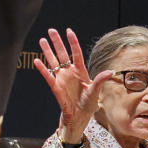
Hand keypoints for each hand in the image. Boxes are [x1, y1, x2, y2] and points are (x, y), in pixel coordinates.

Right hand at [33, 28, 113, 142]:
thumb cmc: (88, 105)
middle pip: (62, 54)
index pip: (76, 54)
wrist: (79, 118)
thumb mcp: (95, 92)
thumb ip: (100, 80)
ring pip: (53, 62)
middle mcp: (70, 73)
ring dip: (47, 52)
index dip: (72, 42)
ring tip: (42, 40)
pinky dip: (42, 69)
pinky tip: (37, 61)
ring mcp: (62, 79)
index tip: (68, 31)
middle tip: (51, 30)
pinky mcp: (55, 87)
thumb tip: (110, 71)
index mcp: (81, 72)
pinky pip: (48, 76)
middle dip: (57, 42)